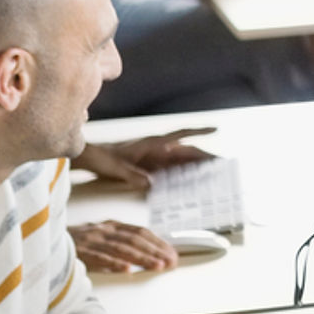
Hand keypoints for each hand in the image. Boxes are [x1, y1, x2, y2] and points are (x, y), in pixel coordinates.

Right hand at [70, 220, 180, 273]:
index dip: (158, 243)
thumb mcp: (101, 237)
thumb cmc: (77, 242)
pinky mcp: (78, 251)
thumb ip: (121, 242)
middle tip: (171, 262)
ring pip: (121, 248)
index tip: (172, 254)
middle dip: (155, 251)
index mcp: (111, 226)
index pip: (140, 232)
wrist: (44, 239)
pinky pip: (99, 257)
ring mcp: (90, 240)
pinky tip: (127, 269)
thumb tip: (148, 255)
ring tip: (157, 266)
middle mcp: (103, 230)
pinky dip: (113, 263)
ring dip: (141, 258)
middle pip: (134, 240)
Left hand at [73, 128, 217, 183]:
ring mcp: (156, 158)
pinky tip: (192, 185)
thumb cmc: (103, 158)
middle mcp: (158, 149)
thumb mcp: (116, 167)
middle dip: (205, 157)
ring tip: (213, 176)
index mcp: (153, 143)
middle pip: (187, 151)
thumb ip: (132, 175)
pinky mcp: (152, 167)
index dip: (199, 132)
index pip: (180, 135)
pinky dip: (184, 176)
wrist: (91, 159)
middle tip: (222, 165)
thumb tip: (149, 183)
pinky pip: (173, 171)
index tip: (215, 129)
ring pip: (183, 162)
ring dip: (197, 168)